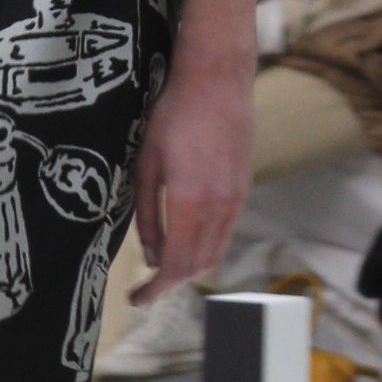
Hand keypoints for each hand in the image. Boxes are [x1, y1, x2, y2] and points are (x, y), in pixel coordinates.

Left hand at [132, 37, 253, 294]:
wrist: (217, 82)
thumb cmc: (172, 116)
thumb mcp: (146, 165)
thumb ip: (146, 215)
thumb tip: (152, 257)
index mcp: (190, 202)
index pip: (176, 265)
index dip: (156, 289)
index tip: (137, 299)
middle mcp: (219, 207)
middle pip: (197, 265)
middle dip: (171, 282)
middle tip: (146, 287)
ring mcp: (236, 199)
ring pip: (215, 252)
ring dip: (190, 267)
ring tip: (163, 268)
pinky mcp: (244, 190)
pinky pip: (225, 233)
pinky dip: (205, 247)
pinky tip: (185, 241)